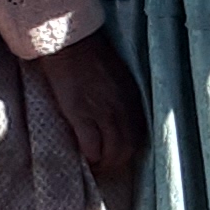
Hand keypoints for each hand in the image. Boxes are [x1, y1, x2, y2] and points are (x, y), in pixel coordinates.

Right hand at [32, 36, 142, 187]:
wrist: (70, 43)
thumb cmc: (90, 55)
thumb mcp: (117, 77)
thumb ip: (121, 98)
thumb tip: (117, 116)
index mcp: (132, 99)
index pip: (139, 134)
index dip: (128, 149)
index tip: (118, 155)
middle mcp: (122, 108)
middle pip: (128, 148)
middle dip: (117, 162)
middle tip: (104, 167)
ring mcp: (103, 112)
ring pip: (112, 151)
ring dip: (104, 164)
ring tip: (93, 165)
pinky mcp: (82, 114)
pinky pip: (92, 146)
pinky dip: (89, 156)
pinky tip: (83, 156)